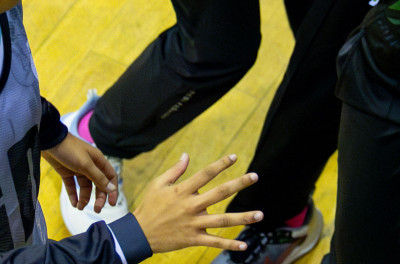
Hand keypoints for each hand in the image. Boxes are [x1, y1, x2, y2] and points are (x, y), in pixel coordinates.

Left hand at [42, 134, 117, 211]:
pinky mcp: (67, 172)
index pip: (110, 177)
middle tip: (97, 210)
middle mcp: (90, 165)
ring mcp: (78, 169)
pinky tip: (74, 203)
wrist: (49, 142)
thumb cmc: (70, 150)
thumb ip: (98, 177)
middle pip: (98, 184)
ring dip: (84, 198)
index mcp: (98, 161)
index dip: (112, 190)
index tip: (111, 204)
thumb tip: (112, 189)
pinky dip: (73, 195)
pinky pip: (72, 186)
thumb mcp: (85, 164)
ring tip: (80, 208)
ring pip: (85, 187)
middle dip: (98, 197)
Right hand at [131, 153, 262, 254]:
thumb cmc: (149, 206)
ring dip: (242, 217)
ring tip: (260, 214)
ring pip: (222, 220)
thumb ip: (175, 170)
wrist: (139, 233)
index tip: (235, 157)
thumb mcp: (159, 184)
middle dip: (238, 184)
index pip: (205, 174)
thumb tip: (186, 154)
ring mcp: (194, 223)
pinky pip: (214, 242)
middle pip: (219, 193)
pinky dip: (229, 244)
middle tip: (255, 176)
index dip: (221, 164)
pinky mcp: (193, 239)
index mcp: (183, 190)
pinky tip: (244, 246)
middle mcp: (191, 206)